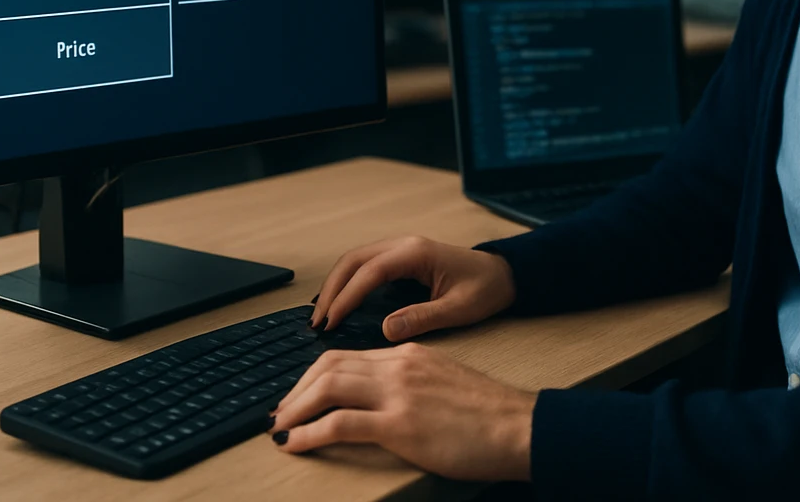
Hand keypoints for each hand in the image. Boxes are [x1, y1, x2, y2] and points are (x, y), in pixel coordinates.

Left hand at [269, 342, 534, 481]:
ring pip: (327, 387)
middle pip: (329, 365)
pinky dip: (309, 433)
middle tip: (280, 414)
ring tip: (279, 429)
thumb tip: (383, 402)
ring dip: (295, 409)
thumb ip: (413, 384)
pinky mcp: (400, 425)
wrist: (520, 427)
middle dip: (296, 390)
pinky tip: (294, 444)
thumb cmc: (491, 416)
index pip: (347, 355)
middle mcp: (400, 365)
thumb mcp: (446, 384)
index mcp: (411, 354)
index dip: (314, 376)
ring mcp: (399, 393)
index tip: (299, 397)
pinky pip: (340, 423)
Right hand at [310, 236, 515, 340]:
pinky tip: (339, 305)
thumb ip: (423, 318)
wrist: (504, 274)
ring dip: (335, 285)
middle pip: (353, 260)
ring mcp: (400, 250)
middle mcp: (403, 245)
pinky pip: (364, 267)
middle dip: (332, 289)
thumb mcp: (459, 309)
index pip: (369, 272)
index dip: (346, 297)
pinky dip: (346, 283)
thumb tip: (385, 330)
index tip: (330, 322)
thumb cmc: (486, 289)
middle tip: (317, 322)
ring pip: (355, 261)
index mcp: (416, 253)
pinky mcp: (400, 259)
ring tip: (321, 316)